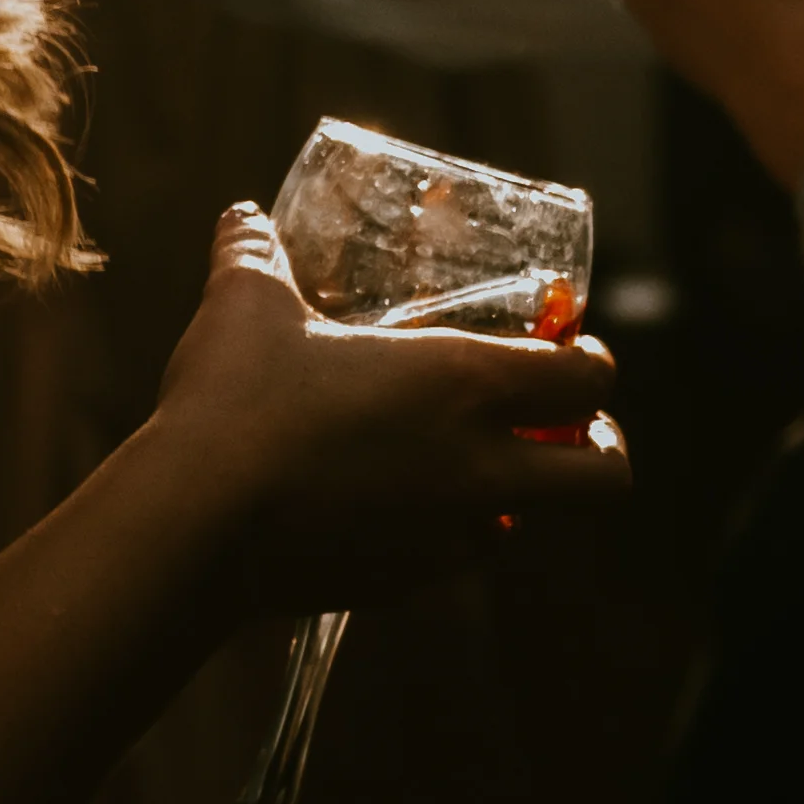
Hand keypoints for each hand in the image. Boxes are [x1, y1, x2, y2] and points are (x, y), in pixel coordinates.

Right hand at [147, 203, 627, 618]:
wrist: (198, 523)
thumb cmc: (237, 399)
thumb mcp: (246, 305)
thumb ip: (254, 253)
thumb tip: (242, 217)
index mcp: (463, 384)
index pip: (587, 380)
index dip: (593, 364)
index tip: (572, 351)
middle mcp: (479, 465)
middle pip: (605, 477)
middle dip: (601, 449)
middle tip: (564, 427)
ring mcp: (448, 536)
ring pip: (528, 523)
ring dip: (517, 494)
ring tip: (465, 463)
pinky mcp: (407, 586)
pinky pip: (454, 559)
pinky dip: (444, 533)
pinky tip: (390, 506)